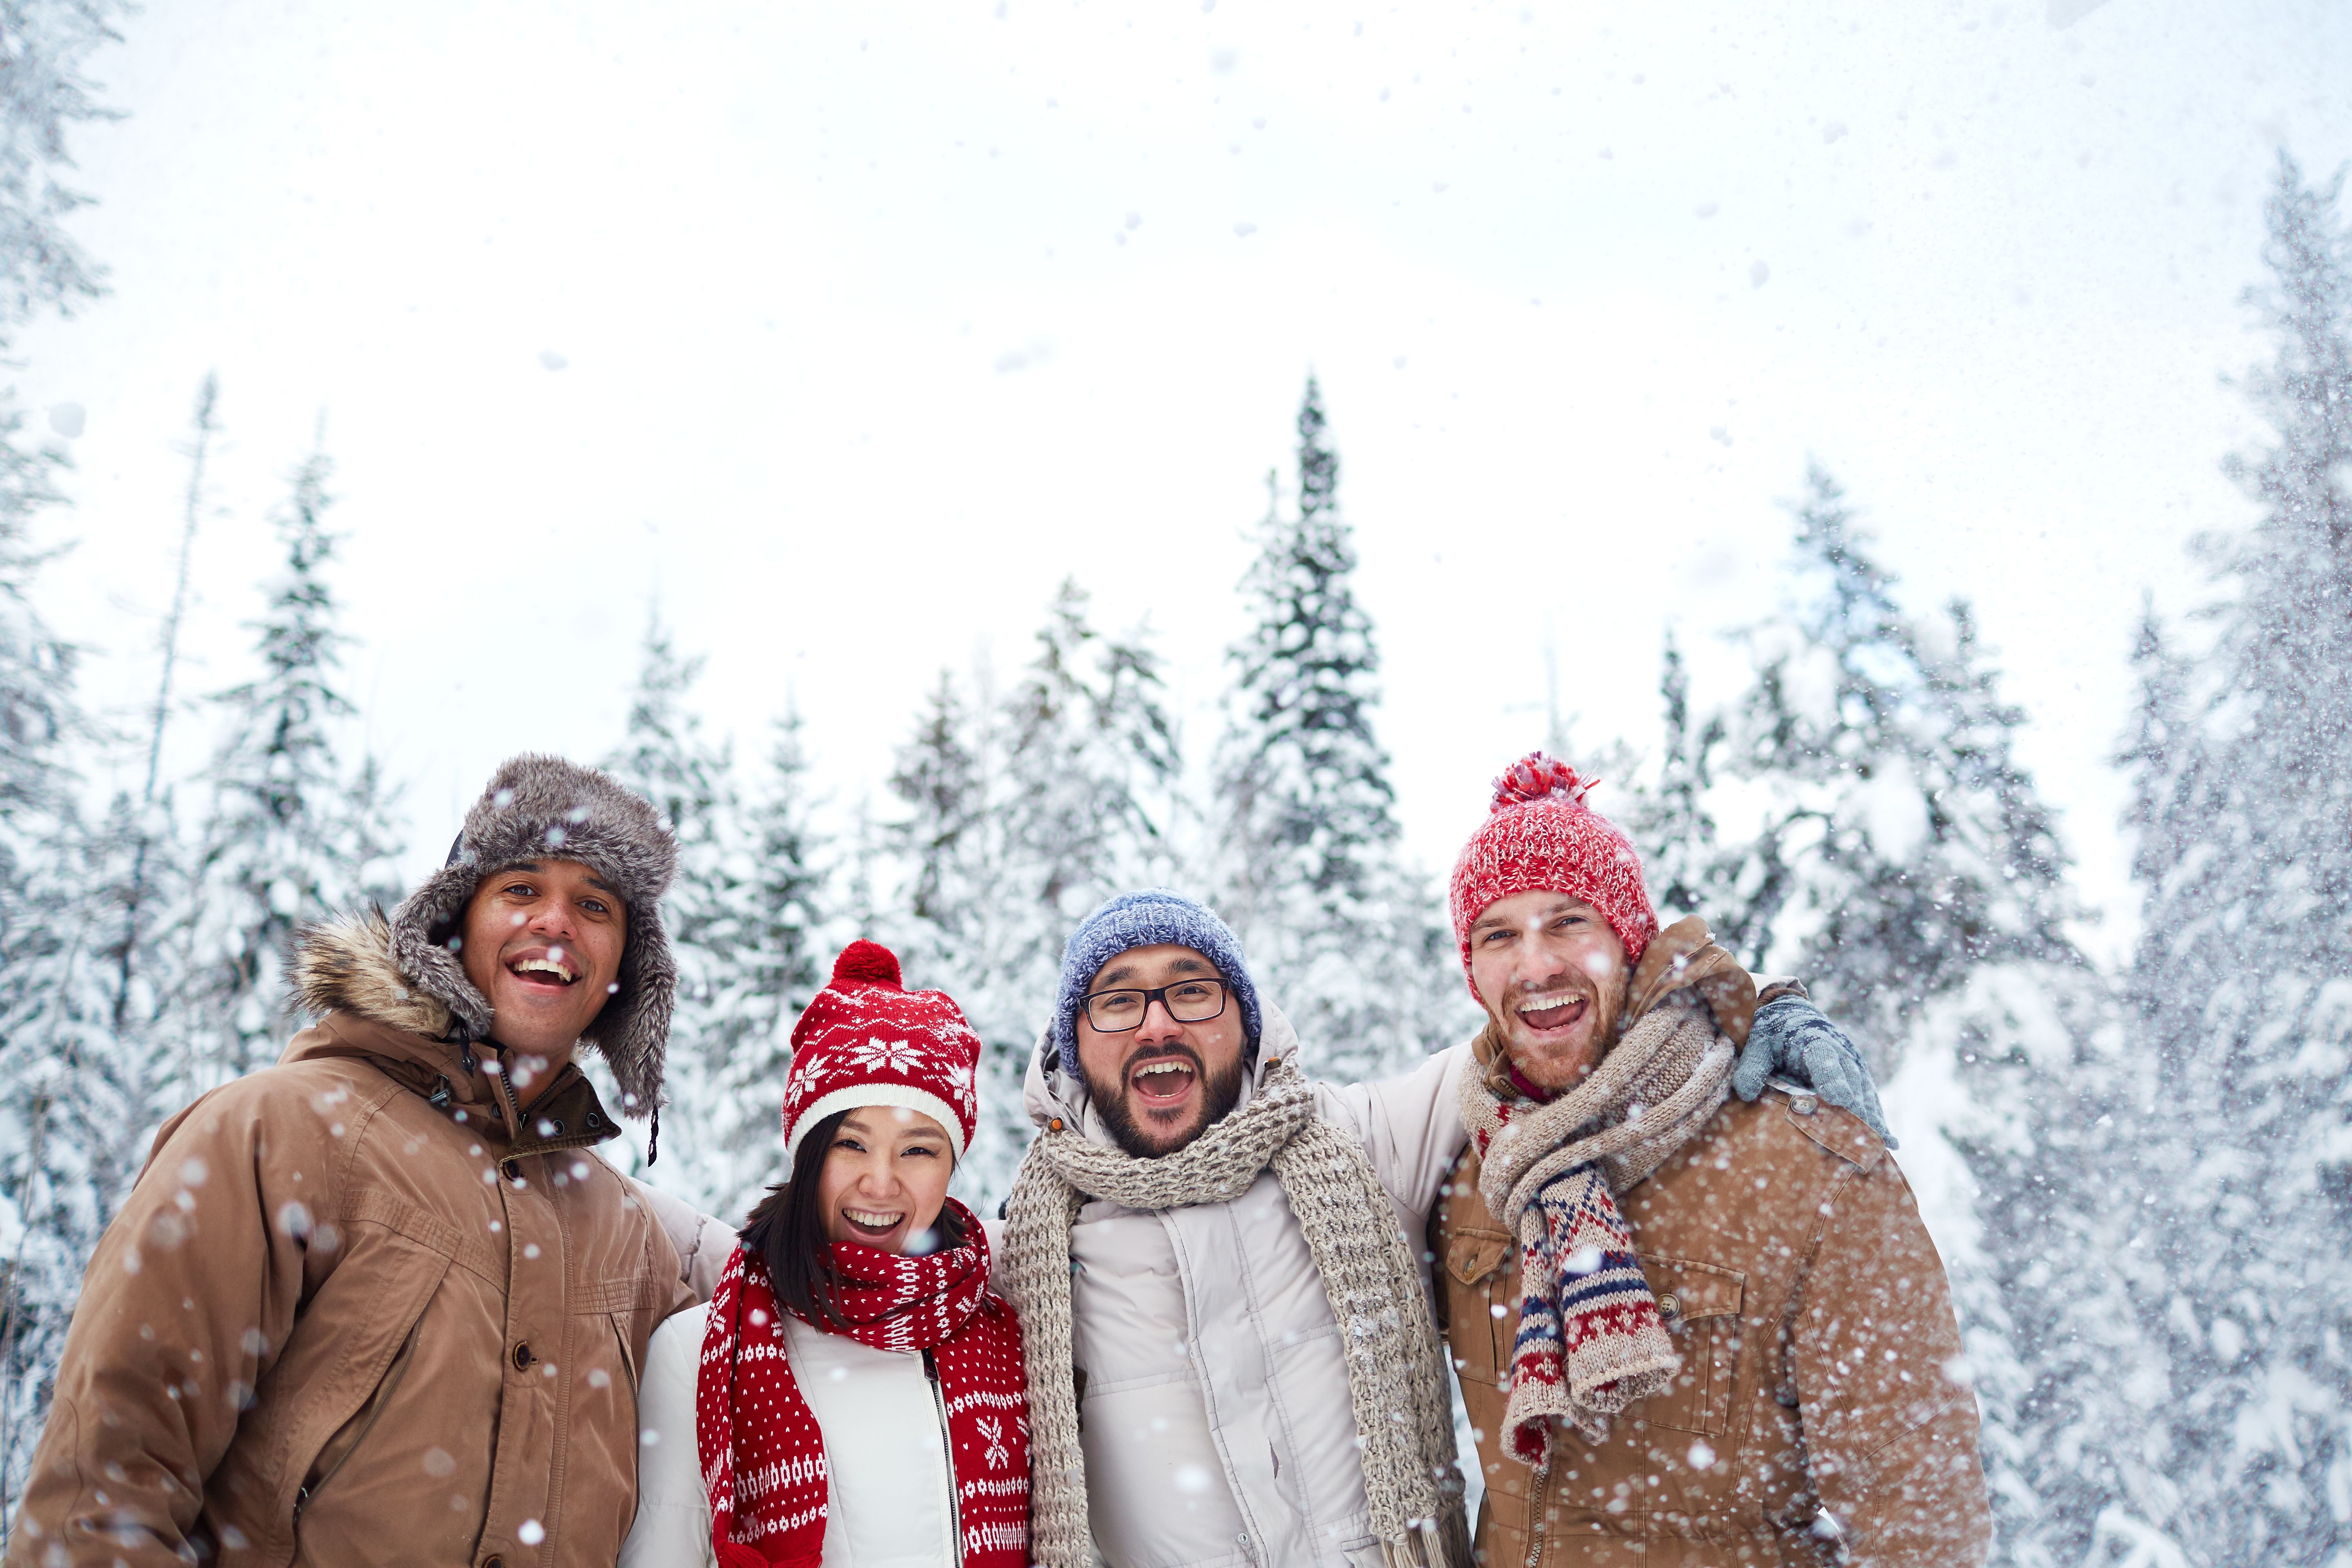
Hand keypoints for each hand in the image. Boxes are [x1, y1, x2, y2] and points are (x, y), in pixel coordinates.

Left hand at [1732, 997, 1894, 1146]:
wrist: (1794, 1014)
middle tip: (1861, 1138)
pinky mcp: (1858, 1074)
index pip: (1824, 1060)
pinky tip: (1888, 1141)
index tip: (1837, 1099)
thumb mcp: (1757, 1043)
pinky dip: (1877, 1117)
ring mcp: (1853, 1063)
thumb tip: (1746, 1093)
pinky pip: (1870, 1097)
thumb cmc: (1773, 1031)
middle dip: (1856, 1110)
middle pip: (1851, 1082)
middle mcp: (1839, 1051)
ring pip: (1865, 1093)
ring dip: (1872, 1118)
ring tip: (1880, 1146)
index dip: (1831, 1078)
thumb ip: (1752, 1066)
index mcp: (1813, 1041)